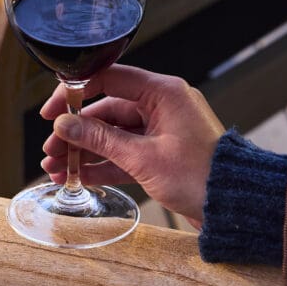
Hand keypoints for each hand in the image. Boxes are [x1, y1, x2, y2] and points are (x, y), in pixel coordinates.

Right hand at [41, 65, 224, 226]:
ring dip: (85, 151)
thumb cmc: (200, 176)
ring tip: (57, 169)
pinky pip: (125, 153)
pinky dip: (103, 164)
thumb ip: (101, 140)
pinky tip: (79, 176)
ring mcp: (161, 130)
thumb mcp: (143, 158)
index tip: (51, 113)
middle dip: (76, 133)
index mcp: (163, 92)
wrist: (236, 206)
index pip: (108, 79)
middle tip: (50, 151)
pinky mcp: (161, 153)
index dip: (75, 94)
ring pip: (112, 135)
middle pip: (106, 110)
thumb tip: (64, 125)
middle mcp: (161, 105)